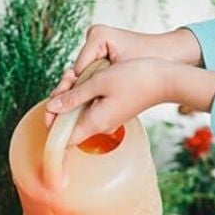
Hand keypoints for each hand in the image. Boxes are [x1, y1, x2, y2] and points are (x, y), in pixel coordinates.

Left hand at [45, 58, 214, 144]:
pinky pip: (90, 105)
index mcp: (95, 122)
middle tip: (65, 80)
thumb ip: (73, 96)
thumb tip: (52, 107)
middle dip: (60, 102)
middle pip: (69, 123)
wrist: (165, 79)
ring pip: (78, 112)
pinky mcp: (112, 109)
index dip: (52, 126)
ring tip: (73, 74)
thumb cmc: (135, 79)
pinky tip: (85, 76)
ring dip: (72, 94)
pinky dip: (83, 93)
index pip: (64, 140)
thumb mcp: (98, 82)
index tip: (48, 109)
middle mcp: (100, 125)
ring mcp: (107, 117)